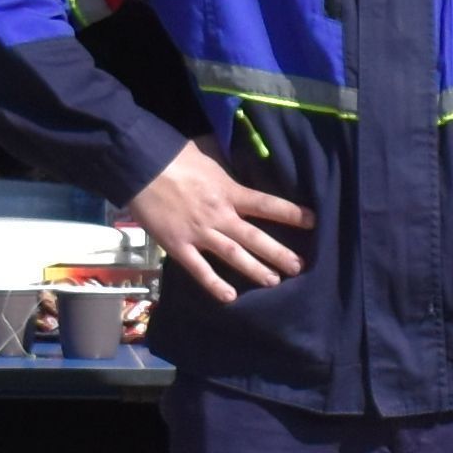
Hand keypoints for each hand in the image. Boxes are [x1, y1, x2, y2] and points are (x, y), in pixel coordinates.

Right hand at [126, 142, 312, 303]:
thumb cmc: (173, 155)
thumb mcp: (208, 154)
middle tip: (300, 267)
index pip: (267, 204)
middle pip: (256, 238)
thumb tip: (238, 157)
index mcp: (229, 190)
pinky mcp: (178, 245)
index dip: (291, 213)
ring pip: (234, 256)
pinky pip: (199, 269)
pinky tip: (230, 297)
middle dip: (279, 253)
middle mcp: (219, 215)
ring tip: (275, 282)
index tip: (313, 221)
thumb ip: (225, 165)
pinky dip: (214, 284)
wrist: (139, 165)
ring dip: (256, 270)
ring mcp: (199, 232)